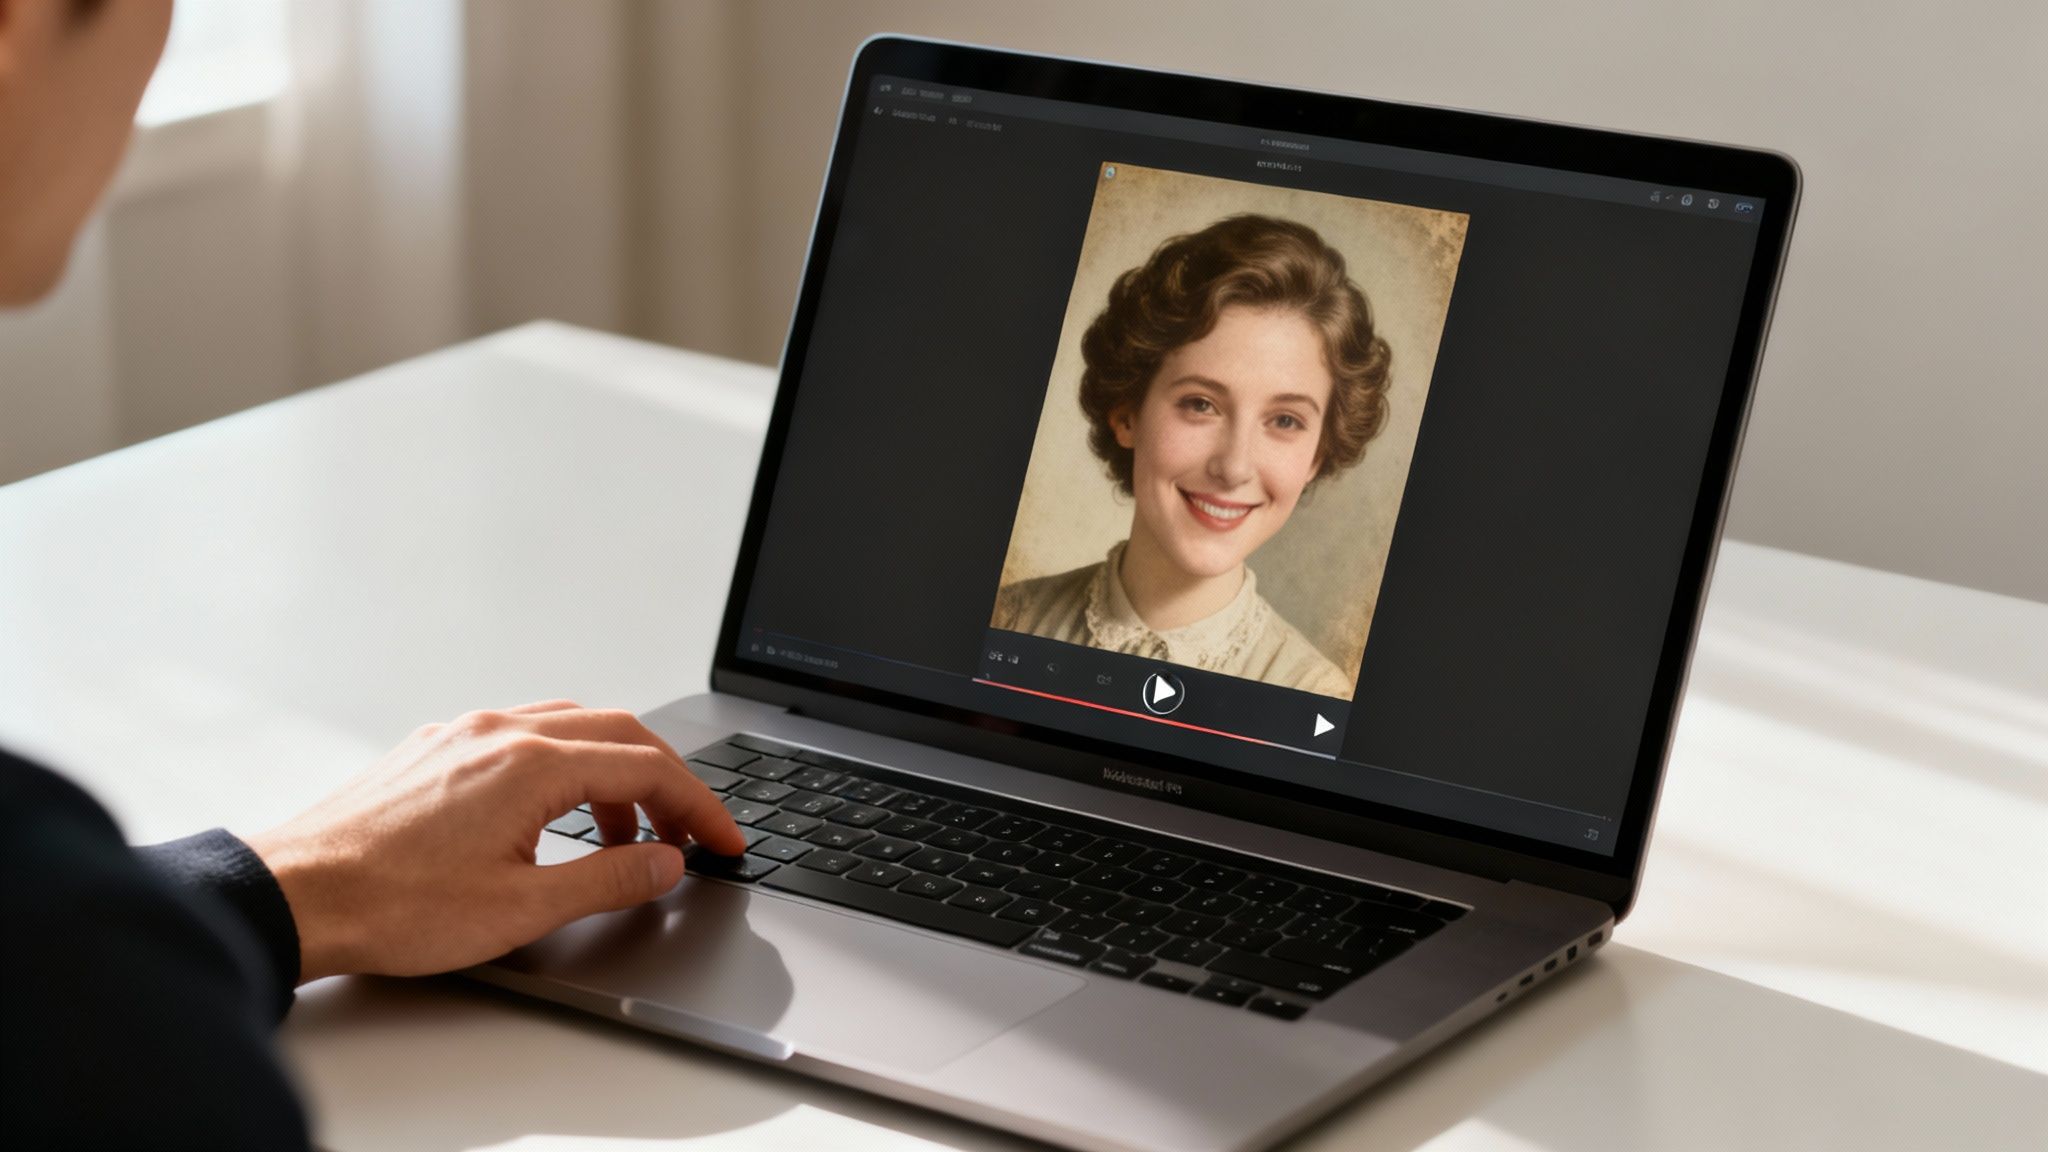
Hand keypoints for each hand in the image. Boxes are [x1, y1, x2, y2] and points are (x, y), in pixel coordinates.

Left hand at [245, 700, 747, 982]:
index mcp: (530, 764)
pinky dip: (563, 768)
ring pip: (569, 728)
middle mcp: (499, 731)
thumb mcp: (521, 908)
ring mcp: (463, 733)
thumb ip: (607, 878)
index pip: (646, 767)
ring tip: (622, 838)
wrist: (295, 896)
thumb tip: (665, 861)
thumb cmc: (392, 906)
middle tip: (688, 833)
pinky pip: (522, 735)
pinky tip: (554, 816)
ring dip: (612, 774)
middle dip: (665, 782)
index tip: (724, 840)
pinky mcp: (434, 748)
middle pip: (617, 732)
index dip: (698, 807)